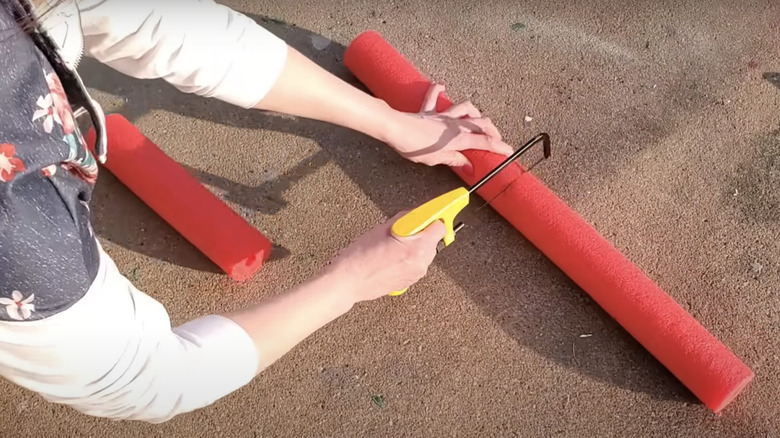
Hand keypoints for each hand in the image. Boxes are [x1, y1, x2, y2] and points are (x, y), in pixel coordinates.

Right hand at [322, 211, 446, 302]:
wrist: (347, 282)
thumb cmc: (359, 258)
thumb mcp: (382, 228)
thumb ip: (404, 220)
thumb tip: (414, 214)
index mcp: (417, 249)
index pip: (439, 227)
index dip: (431, 219)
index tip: (428, 215)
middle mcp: (420, 264)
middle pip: (433, 241)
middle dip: (421, 233)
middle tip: (403, 230)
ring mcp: (415, 275)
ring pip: (424, 253)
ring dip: (414, 246)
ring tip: (392, 245)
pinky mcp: (408, 282)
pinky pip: (416, 264)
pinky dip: (408, 258)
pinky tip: (390, 256)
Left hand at [383, 82, 513, 173]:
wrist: (395, 128)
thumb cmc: (413, 146)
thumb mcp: (436, 159)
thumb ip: (454, 160)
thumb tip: (468, 167)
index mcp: (457, 138)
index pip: (484, 142)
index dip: (499, 147)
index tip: (509, 152)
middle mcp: (453, 124)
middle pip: (480, 123)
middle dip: (492, 131)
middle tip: (496, 140)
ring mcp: (441, 115)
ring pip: (465, 107)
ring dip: (475, 112)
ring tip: (478, 118)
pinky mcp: (428, 110)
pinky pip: (434, 96)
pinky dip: (439, 90)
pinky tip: (443, 85)